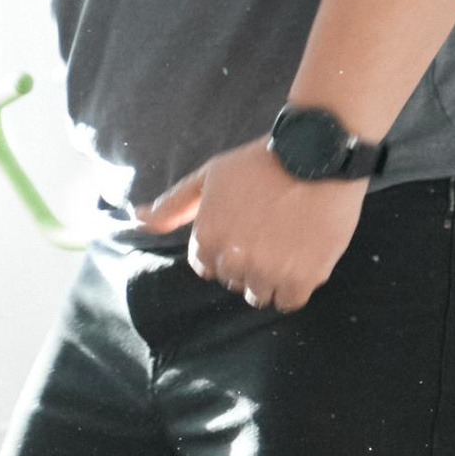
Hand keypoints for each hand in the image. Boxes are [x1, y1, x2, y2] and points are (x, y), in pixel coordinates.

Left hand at [145, 139, 365, 311]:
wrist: (317, 154)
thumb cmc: (261, 163)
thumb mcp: (209, 176)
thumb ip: (174, 205)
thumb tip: (137, 218)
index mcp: (207, 238)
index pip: (207, 266)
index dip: (225, 250)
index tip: (245, 231)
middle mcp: (234, 260)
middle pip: (233, 281)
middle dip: (247, 263)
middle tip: (269, 234)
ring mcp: (268, 271)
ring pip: (260, 295)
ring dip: (270, 278)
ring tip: (287, 246)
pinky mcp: (302, 278)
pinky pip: (288, 301)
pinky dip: (294, 287)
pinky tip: (301, 260)